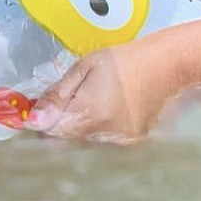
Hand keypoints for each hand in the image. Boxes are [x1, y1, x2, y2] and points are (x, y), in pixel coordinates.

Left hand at [26, 44, 171, 142]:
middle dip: (61, 118)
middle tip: (67, 97)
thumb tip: (35, 117)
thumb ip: (59, 94)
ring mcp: (120, 140)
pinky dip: (99, 124)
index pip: (53, 130)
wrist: (165, 67)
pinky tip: (108, 104)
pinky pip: (104, 138)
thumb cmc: (123, 59)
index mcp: (91, 112)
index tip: (37, 109)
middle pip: (69, 134)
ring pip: (86, 137)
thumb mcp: (85, 66)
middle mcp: (105, 133)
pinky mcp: (132, 141)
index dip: (42, 120)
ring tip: (93, 95)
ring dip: (80, 121)